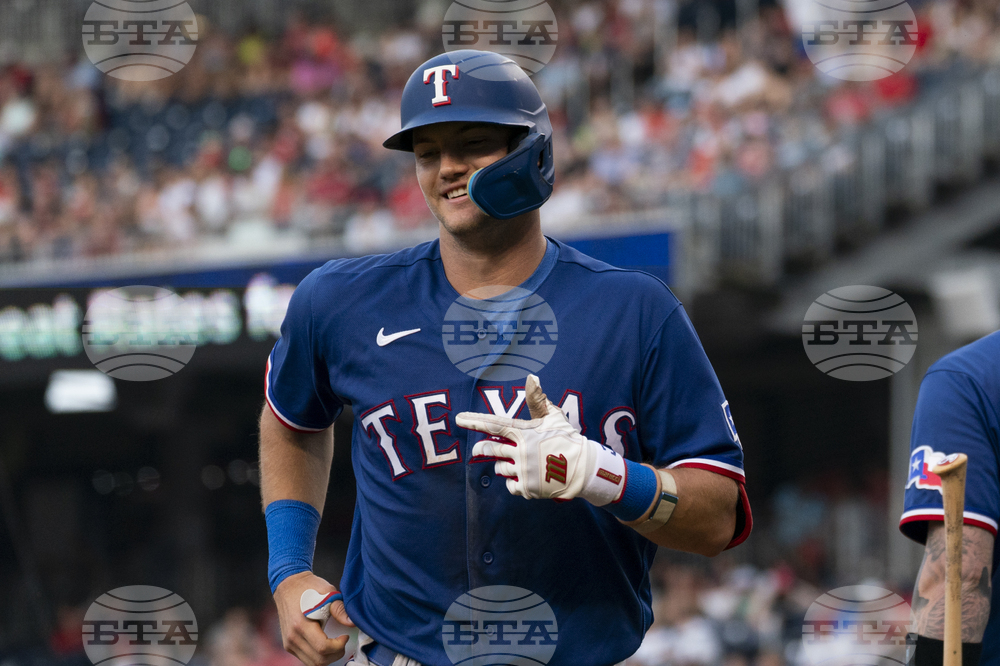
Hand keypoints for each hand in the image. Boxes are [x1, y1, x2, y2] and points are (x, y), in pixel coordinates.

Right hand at [273, 571, 353, 665]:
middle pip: (318, 660)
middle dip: (336, 654)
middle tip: (343, 642)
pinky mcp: (289, 645)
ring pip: (312, 663)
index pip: (323, 648)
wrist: (288, 585)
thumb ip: (340, 609)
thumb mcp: (327, 593)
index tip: (345, 636)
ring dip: (328, 658)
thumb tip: (352, 622)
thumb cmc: (308, 587)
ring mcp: (289, 643)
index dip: (339, 646)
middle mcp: (293, 637)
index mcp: (301, 624)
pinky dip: (319, 656)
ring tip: (335, 644)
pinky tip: (326, 645)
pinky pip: (306, 658)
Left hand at [456, 374, 623, 504]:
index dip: (475, 421)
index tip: (459, 418)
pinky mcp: (527, 488)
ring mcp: (523, 471)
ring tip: (519, 462)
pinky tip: (527, 476)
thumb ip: (538, 399)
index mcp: (524, 433)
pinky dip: (514, 481)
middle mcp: (521, 452)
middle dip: (481, 450)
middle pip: (490, 450)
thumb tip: (531, 377)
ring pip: (500, 468)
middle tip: (478, 450)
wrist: (583, 469)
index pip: (494, 424)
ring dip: (503, 465)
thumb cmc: (566, 439)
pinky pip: (509, 485)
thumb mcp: (554, 417)